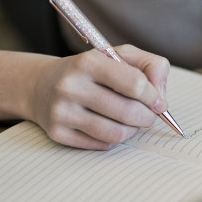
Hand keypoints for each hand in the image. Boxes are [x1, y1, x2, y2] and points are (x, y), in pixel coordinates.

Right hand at [29, 44, 169, 149]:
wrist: (40, 85)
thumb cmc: (90, 71)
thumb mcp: (119, 56)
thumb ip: (150, 66)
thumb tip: (160, 94)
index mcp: (88, 62)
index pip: (135, 84)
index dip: (154, 96)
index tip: (158, 102)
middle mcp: (71, 86)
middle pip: (128, 112)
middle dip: (148, 117)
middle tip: (149, 115)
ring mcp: (61, 111)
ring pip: (116, 133)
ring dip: (133, 130)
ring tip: (132, 122)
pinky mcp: (57, 133)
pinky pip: (101, 145)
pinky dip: (113, 139)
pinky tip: (110, 126)